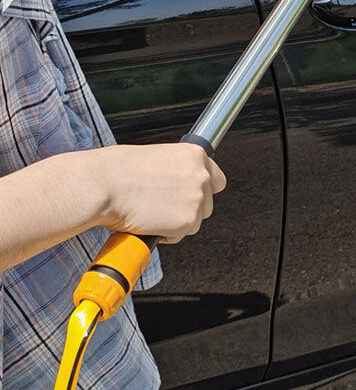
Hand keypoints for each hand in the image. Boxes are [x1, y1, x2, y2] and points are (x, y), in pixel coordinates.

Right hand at [88, 143, 226, 244]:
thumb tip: (179, 183)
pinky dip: (167, 234)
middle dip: (188, 208)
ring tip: (152, 213)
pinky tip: (150, 222)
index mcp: (195, 155)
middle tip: (163, 206)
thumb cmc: (121, 171)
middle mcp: (201, 176)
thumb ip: (178, 170)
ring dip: (177, 222)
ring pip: (195, 220)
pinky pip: (181, 234)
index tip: (190, 195)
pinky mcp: (187, 221)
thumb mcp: (158, 159)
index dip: (203, 190)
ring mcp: (196, 199)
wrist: (106, 185)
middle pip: (207, 203)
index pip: (216, 179)